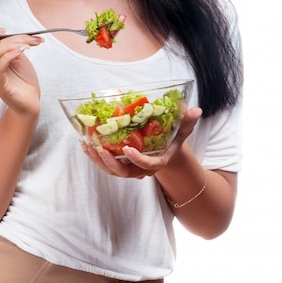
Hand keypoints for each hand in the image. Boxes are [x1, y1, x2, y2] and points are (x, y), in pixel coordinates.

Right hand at [0, 21, 41, 114]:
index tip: (3, 27)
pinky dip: (8, 57)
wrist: (31, 100)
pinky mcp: (0, 86)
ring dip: (8, 45)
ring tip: (24, 44)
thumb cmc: (23, 79)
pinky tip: (20, 52)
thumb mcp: (18, 54)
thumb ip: (8, 42)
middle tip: (5, 30)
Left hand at [81, 107, 201, 178]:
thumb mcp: (182, 130)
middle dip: (111, 163)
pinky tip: (85, 144)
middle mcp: (142, 169)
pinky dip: (94, 156)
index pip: (147, 165)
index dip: (137, 159)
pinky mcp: (121, 165)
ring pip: (112, 171)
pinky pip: (106, 165)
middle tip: (100, 149)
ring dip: (98, 160)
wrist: (167, 151)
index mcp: (157, 161)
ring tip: (87, 146)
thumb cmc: (173, 139)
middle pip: (125, 172)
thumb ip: (187, 121)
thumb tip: (196, 110)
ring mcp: (130, 169)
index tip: (127, 149)